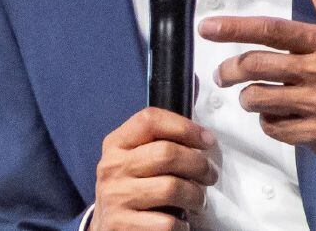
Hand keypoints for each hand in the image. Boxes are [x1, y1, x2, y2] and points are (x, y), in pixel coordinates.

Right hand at [90, 107, 219, 230]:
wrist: (106, 228)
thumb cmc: (132, 186)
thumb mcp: (137, 156)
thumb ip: (162, 134)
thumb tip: (199, 98)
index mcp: (117, 143)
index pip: (150, 119)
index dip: (185, 126)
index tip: (207, 140)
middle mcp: (112, 167)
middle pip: (167, 153)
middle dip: (199, 164)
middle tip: (210, 175)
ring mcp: (115, 197)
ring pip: (171, 187)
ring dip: (195, 195)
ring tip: (198, 199)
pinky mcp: (122, 226)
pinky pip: (166, 222)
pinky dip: (182, 224)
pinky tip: (181, 221)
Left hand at [198, 0, 315, 177]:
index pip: (272, 30)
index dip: (235, 28)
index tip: (207, 28)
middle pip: (256, 66)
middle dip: (229, 71)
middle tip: (222, 75)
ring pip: (258, 99)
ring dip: (249, 99)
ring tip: (256, 96)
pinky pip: (273, 128)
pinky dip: (269, 123)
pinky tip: (280, 117)